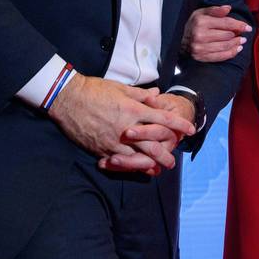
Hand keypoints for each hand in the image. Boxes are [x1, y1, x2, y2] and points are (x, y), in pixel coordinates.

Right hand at [48, 75, 196, 170]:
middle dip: (167, 153)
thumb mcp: (120, 88)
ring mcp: (115, 140)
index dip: (179, 125)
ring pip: (139, 157)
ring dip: (151, 164)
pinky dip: (131, 167)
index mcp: (133, 109)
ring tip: (158, 169)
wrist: (68, 99)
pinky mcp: (103, 148)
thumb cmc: (94, 90)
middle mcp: (127, 127)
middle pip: (154, 144)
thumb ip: (140, 95)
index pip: (163, 119)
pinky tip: (138, 170)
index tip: (190, 130)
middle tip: (173, 161)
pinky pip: (121, 162)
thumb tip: (157, 95)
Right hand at [182, 4, 250, 62]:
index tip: (248, 27)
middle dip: (238, 35)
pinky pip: (220, 57)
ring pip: (225, 47)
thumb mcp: (201, 12)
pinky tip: (236, 50)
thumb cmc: (192, 24)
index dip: (239, 25)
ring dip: (236, 45)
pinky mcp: (201, 57)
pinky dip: (231, 53)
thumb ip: (215, 10)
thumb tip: (229, 8)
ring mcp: (200, 48)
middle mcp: (200, 35)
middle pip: (227, 36)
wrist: (178, 38)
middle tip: (243, 34)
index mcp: (201, 22)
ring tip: (241, 42)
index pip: (226, 23)